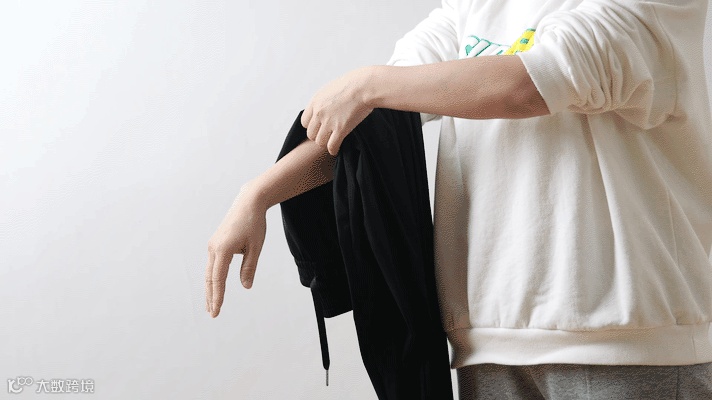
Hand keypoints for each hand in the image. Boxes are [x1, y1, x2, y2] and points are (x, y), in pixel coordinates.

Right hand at [205, 183, 266, 317]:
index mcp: (223, 250)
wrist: (248, 202)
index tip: (217, 311)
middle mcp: (213, 248)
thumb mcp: (256, 247)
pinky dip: (212, 278)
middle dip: (210, 297)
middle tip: (212, 314)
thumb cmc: (254, 224)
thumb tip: (246, 287)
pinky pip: (212, 265)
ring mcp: (213, 245)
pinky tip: (215, 286)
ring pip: (209, 272)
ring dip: (210, 289)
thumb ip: (249, 267)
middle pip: (209, 279)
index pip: (218, 279)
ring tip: (212, 304)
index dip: (218, 297)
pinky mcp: (215, 243)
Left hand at [301, 66, 373, 155]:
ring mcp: (329, 122)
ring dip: (325, 143)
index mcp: (315, 101)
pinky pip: (332, 146)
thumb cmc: (353, 84)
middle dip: (318, 136)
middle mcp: (319, 112)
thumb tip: (326, 106)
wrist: (364, 86)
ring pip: (319, 142)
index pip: (304, 122)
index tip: (319, 127)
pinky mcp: (341, 129)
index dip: (312, 126)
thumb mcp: (331, 88)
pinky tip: (336, 150)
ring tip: (332, 142)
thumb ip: (325, 100)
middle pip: (310, 133)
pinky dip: (333, 150)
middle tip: (326, 136)